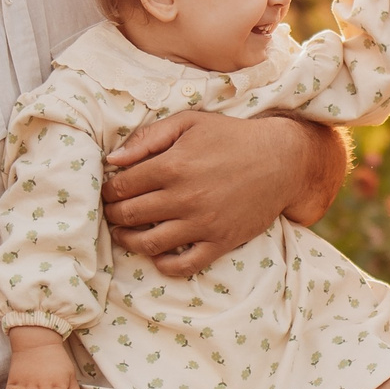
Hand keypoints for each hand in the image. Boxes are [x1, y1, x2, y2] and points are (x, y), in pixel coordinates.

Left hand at [104, 110, 330, 276]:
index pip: (121, 186)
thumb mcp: (189, 123)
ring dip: (128, 241)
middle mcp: (184, 198)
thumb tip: (112, 160)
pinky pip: (183, 265)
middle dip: (113, 214)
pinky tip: (157, 254)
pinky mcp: (220, 242)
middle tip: (112, 212)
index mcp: (172, 165)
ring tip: (124, 234)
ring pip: (149, 244)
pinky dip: (164, 265)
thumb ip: (148, 138)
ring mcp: (202, 224)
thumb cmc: (231, 137)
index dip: (108, 190)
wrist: (281, 160)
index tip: (108, 191)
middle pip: (129, 215)